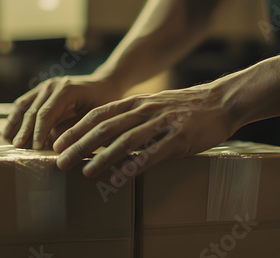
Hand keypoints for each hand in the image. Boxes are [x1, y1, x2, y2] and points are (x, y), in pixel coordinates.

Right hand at [2, 73, 123, 149]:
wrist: (105, 83)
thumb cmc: (104, 101)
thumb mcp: (96, 116)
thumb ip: (76, 128)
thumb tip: (57, 145)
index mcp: (67, 90)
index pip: (46, 114)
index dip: (39, 132)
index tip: (34, 149)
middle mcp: (53, 85)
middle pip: (33, 110)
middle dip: (25, 131)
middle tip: (19, 149)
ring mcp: (46, 85)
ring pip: (24, 105)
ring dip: (15, 123)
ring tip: (8, 140)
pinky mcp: (42, 89)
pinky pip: (25, 102)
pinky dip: (16, 115)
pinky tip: (9, 129)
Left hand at [52, 82, 236, 183]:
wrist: (222, 101)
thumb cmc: (187, 106)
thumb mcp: (156, 104)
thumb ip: (134, 115)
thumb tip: (109, 134)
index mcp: (137, 102)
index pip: (98, 114)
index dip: (75, 129)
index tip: (57, 143)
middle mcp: (145, 110)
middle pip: (104, 128)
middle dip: (79, 145)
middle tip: (60, 161)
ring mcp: (162, 124)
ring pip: (124, 141)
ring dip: (101, 158)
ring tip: (84, 173)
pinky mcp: (178, 139)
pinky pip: (151, 155)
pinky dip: (132, 167)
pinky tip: (118, 179)